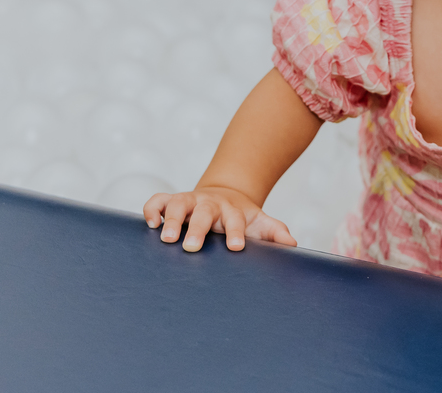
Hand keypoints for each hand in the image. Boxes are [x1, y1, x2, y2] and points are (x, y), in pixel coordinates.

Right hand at [142, 185, 295, 251]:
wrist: (227, 195)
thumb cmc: (241, 217)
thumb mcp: (260, 223)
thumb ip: (274, 232)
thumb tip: (291, 245)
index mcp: (233, 211)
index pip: (236, 221)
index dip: (236, 233)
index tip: (236, 247)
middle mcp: (210, 204)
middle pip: (204, 213)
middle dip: (197, 228)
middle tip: (190, 247)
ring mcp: (191, 201)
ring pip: (179, 204)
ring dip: (172, 219)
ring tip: (166, 239)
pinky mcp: (172, 201)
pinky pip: (159, 201)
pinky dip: (152, 209)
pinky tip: (149, 224)